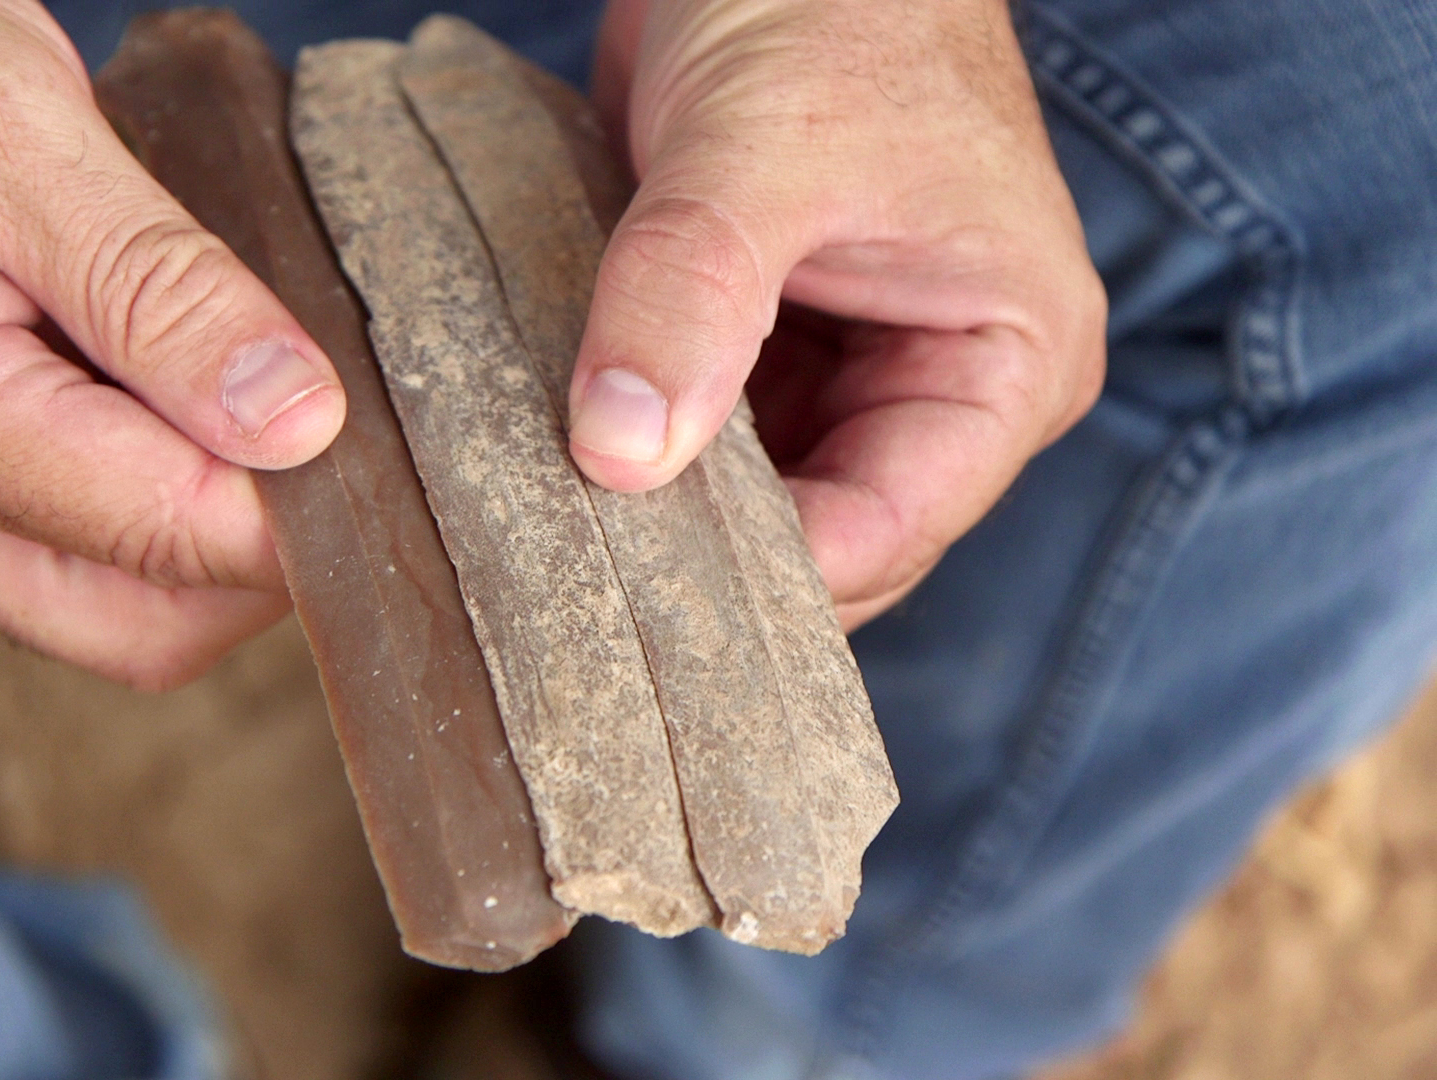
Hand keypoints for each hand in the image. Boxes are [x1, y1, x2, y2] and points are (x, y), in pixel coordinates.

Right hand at [0, 0, 346, 687]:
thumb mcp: (12, 126)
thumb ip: (157, 287)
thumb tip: (298, 422)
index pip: (173, 541)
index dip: (302, 510)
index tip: (376, 434)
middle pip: (146, 630)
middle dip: (265, 560)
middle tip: (329, 424)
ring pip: (111, 609)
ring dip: (208, 536)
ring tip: (244, 387)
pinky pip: (64, 553)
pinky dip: (148, 505)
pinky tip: (173, 395)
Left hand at [579, 0, 1106, 629]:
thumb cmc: (835, 3)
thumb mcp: (762, 149)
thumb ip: (693, 295)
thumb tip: (620, 452)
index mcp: (1008, 360)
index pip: (887, 530)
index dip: (766, 574)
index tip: (633, 586)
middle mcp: (936, 385)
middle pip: (822, 538)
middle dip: (708, 556)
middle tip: (575, 580)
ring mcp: (846, 370)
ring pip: (750, 501)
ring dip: (657, 509)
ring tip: (549, 532)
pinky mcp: (763, 345)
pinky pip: (697, 435)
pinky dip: (632, 449)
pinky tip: (550, 466)